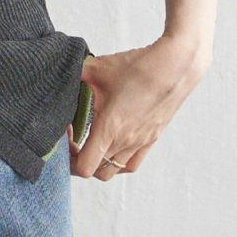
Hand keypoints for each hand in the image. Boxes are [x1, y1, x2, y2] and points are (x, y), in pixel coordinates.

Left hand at [71, 32, 210, 182]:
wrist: (177, 64)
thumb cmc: (138, 66)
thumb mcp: (97, 68)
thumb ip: (73, 76)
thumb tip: (58, 75)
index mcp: (109, 129)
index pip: (83, 168)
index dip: (69, 159)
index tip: (68, 137)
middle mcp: (125, 141)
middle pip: (96, 172)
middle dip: (81, 161)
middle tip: (76, 141)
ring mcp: (141, 142)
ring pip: (114, 171)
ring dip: (100, 163)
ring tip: (94, 143)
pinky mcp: (152, 138)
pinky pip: (132, 164)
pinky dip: (119, 162)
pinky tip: (114, 144)